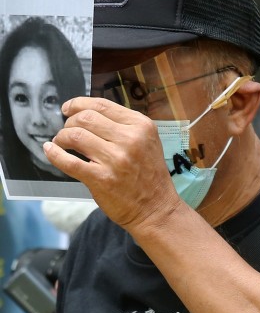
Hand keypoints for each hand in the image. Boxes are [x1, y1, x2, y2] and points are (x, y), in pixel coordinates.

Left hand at [45, 97, 181, 230]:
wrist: (155, 209)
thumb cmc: (149, 177)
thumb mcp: (147, 143)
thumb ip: (123, 127)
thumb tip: (86, 115)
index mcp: (142, 127)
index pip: (102, 105)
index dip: (79, 104)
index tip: (68, 109)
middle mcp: (131, 140)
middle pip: (85, 118)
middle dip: (69, 122)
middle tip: (66, 131)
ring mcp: (116, 160)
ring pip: (75, 135)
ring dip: (61, 137)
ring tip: (61, 143)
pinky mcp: (101, 178)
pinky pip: (68, 161)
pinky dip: (53, 154)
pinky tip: (50, 150)